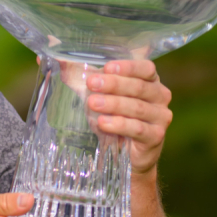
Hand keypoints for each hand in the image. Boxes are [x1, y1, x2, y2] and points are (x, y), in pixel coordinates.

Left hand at [85, 60, 171, 175]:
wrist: (128, 156)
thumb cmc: (114, 118)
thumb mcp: (100, 96)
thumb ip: (84, 77)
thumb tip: (56, 60)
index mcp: (150, 81)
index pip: (145, 68)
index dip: (127, 67)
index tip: (107, 67)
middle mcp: (160, 97)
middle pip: (139, 87)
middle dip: (114, 84)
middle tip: (91, 83)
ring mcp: (161, 117)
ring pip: (137, 108)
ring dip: (113, 104)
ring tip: (92, 103)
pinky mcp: (156, 137)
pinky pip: (138, 129)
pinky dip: (119, 125)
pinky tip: (103, 123)